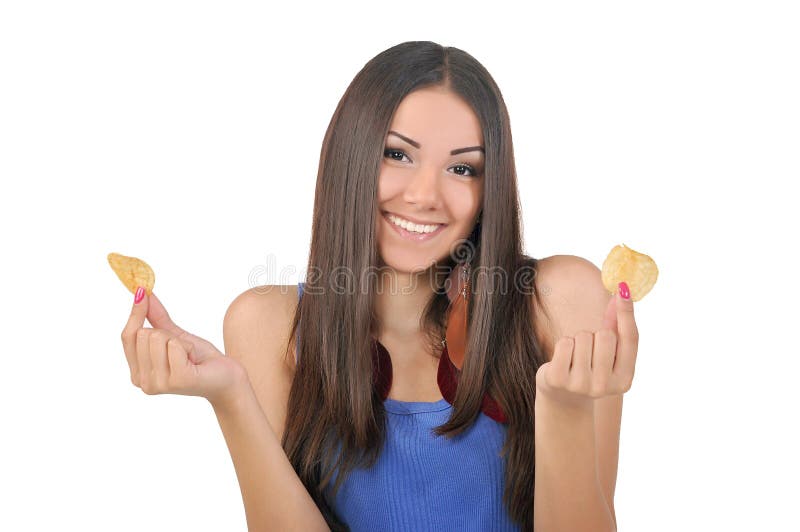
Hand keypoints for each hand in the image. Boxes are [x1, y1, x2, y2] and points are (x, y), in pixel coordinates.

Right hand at [120, 287, 245, 405]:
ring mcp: (159, 383)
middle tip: (182, 349)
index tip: (142, 291)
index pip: (127, 336)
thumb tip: (142, 294)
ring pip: (158, 338)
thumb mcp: (175, 335)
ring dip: (180, 341)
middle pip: (143, 334)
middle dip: (167, 334)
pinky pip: (175, 346)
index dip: (135, 313)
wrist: (227, 377)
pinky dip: (188, 346)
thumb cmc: (200, 359)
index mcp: (137, 373)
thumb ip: (156, 317)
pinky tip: (194, 361)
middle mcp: (143, 382)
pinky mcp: (178, 380)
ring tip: (189, 356)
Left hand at [535, 283, 637, 407]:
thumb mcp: (608, 352)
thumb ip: (616, 325)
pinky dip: (563, 344)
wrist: (563, 397)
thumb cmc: (590, 367)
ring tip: (575, 357)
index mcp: (625, 379)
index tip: (622, 287)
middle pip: (606, 335)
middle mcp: (605, 386)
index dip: (627, 312)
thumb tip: (621, 291)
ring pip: (583, 337)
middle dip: (596, 334)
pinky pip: (565, 343)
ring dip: (578, 340)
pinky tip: (562, 360)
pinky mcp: (558, 380)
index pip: (631, 339)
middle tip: (590, 350)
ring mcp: (580, 385)